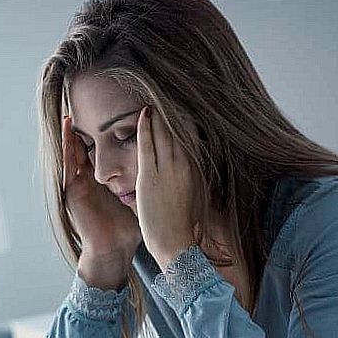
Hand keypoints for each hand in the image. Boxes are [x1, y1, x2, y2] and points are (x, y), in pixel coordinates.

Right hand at [61, 114, 141, 286]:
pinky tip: (66, 136)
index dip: (101, 133)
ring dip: (69, 136)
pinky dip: (66, 150)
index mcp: (102, 181)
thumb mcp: (137, 198)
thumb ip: (145, 184)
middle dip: (82, 130)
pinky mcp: (72, 193)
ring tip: (68, 116)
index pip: (100, 151)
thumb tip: (167, 174)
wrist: (115, 249)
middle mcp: (88, 181)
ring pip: (72, 156)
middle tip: (80, 106)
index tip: (104, 115)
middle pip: (84, 149)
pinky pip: (67, 167)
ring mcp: (78, 187)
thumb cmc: (127, 228)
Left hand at [135, 106, 197, 270]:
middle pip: (178, 130)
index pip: (190, 138)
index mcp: (194, 171)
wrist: (176, 245)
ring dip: (159, 114)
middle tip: (164, 92)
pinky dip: (145, 128)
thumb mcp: (194, 201)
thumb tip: (190, 177)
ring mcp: (167, 170)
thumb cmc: (184, 229)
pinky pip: (147, 145)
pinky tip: (143, 113)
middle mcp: (184, 166)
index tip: (179, 107)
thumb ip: (190, 184)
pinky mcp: (150, 177)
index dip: (183, 121)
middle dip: (171, 112)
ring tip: (153, 97)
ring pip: (164, 133)